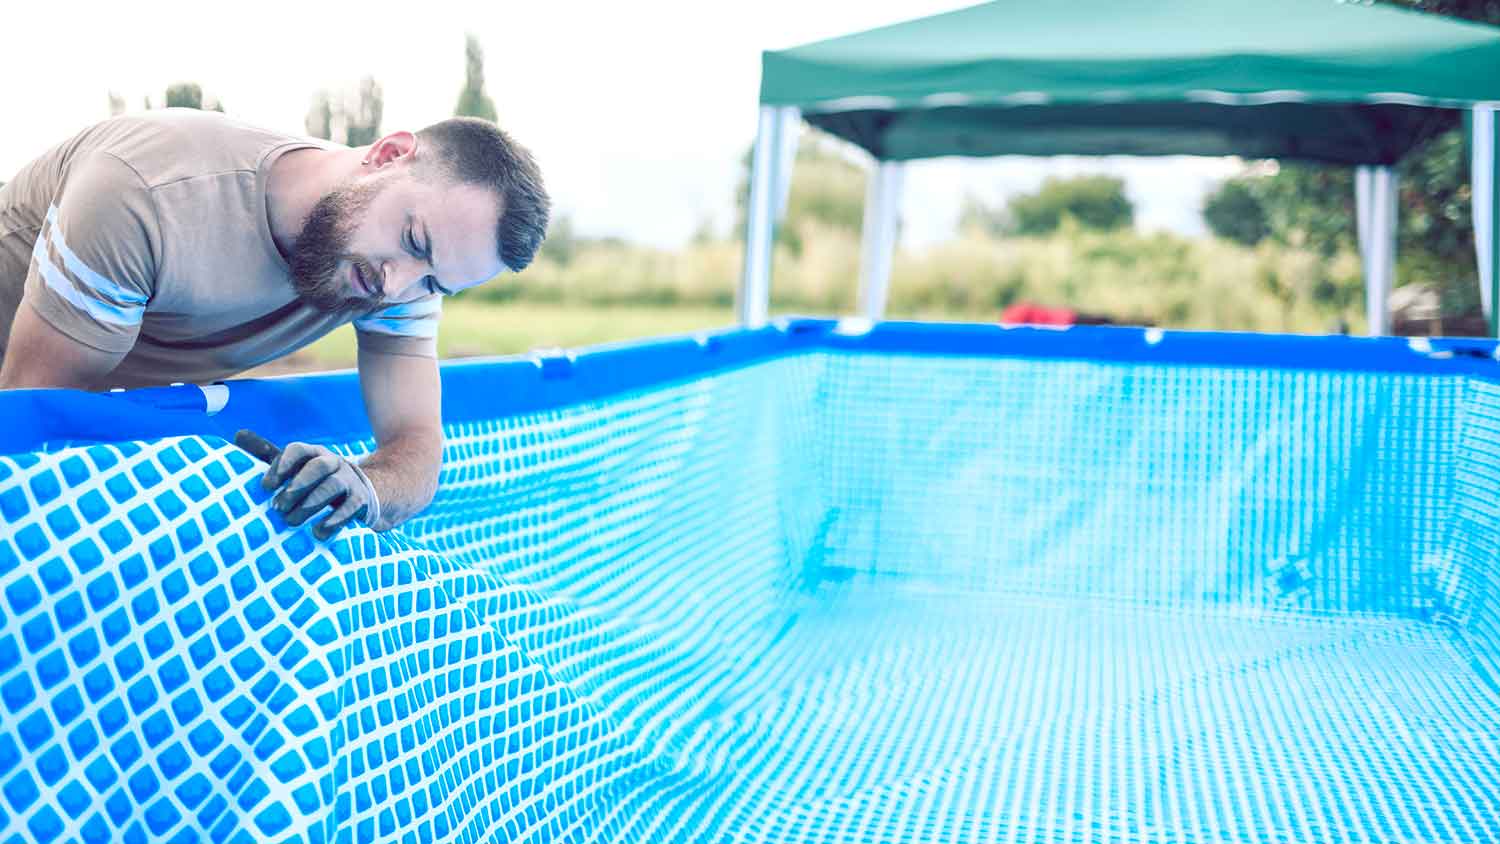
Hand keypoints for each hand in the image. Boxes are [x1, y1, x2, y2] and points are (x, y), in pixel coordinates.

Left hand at [235, 429, 380, 539]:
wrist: (362, 495)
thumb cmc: (316, 483)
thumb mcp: (294, 468)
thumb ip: (267, 454)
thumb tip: (238, 434)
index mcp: (314, 453)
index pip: (298, 450)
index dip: (281, 465)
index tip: (265, 487)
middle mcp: (333, 462)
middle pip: (317, 467)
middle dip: (297, 486)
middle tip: (277, 508)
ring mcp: (349, 480)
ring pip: (331, 487)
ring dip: (310, 504)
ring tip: (291, 522)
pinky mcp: (361, 500)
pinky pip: (350, 507)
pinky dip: (334, 520)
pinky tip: (317, 532)